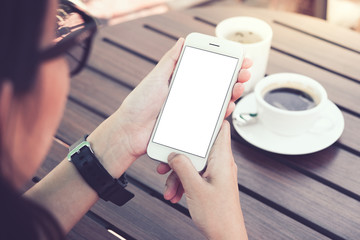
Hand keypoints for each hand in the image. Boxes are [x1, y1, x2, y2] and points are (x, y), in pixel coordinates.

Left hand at [88, 38, 251, 177]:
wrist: (130, 131)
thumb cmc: (139, 104)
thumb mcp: (155, 78)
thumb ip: (170, 61)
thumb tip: (182, 41)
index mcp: (181, 83)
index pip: (207, 71)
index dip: (224, 65)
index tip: (238, 59)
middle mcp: (188, 96)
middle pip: (216, 86)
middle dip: (233, 78)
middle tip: (244, 72)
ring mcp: (191, 112)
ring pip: (216, 102)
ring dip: (231, 94)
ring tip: (239, 86)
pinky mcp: (191, 127)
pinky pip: (210, 121)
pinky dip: (222, 113)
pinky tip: (229, 106)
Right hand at [158, 121, 247, 238]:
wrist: (225, 236)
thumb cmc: (218, 216)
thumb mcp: (195, 189)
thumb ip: (183, 167)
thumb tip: (174, 153)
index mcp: (222, 160)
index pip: (221, 128)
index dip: (211, 117)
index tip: (197, 111)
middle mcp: (221, 163)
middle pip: (199, 148)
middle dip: (181, 156)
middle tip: (167, 164)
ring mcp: (216, 173)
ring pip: (194, 164)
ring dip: (179, 174)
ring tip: (170, 189)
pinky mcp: (211, 182)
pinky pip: (195, 175)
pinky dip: (184, 182)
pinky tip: (175, 193)